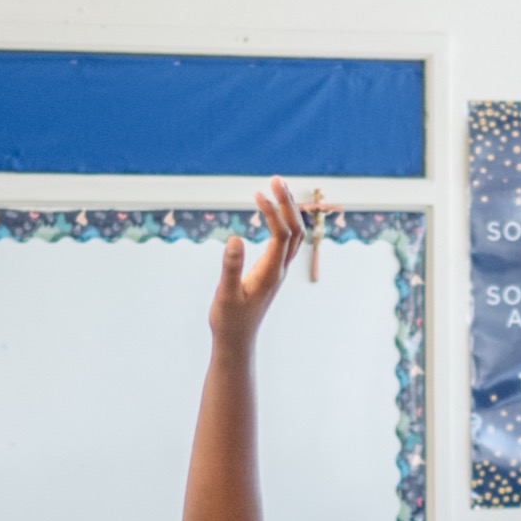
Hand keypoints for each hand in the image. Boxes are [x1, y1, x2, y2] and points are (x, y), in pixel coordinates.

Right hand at [206, 180, 301, 350]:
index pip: (281, 235)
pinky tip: (271, 212)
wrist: (237, 341)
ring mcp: (278, 271)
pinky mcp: (272, 272)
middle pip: (295, 230)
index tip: (257, 194)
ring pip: (294, 236)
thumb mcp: (225, 294)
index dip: (273, 212)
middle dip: (287, 204)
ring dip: (288, 211)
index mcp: (270, 273)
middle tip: (275, 179)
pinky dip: (283, 222)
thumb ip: (230, 267)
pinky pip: (286, 242)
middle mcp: (279, 270)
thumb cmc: (229, 320)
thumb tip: (235, 238)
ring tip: (277, 188)